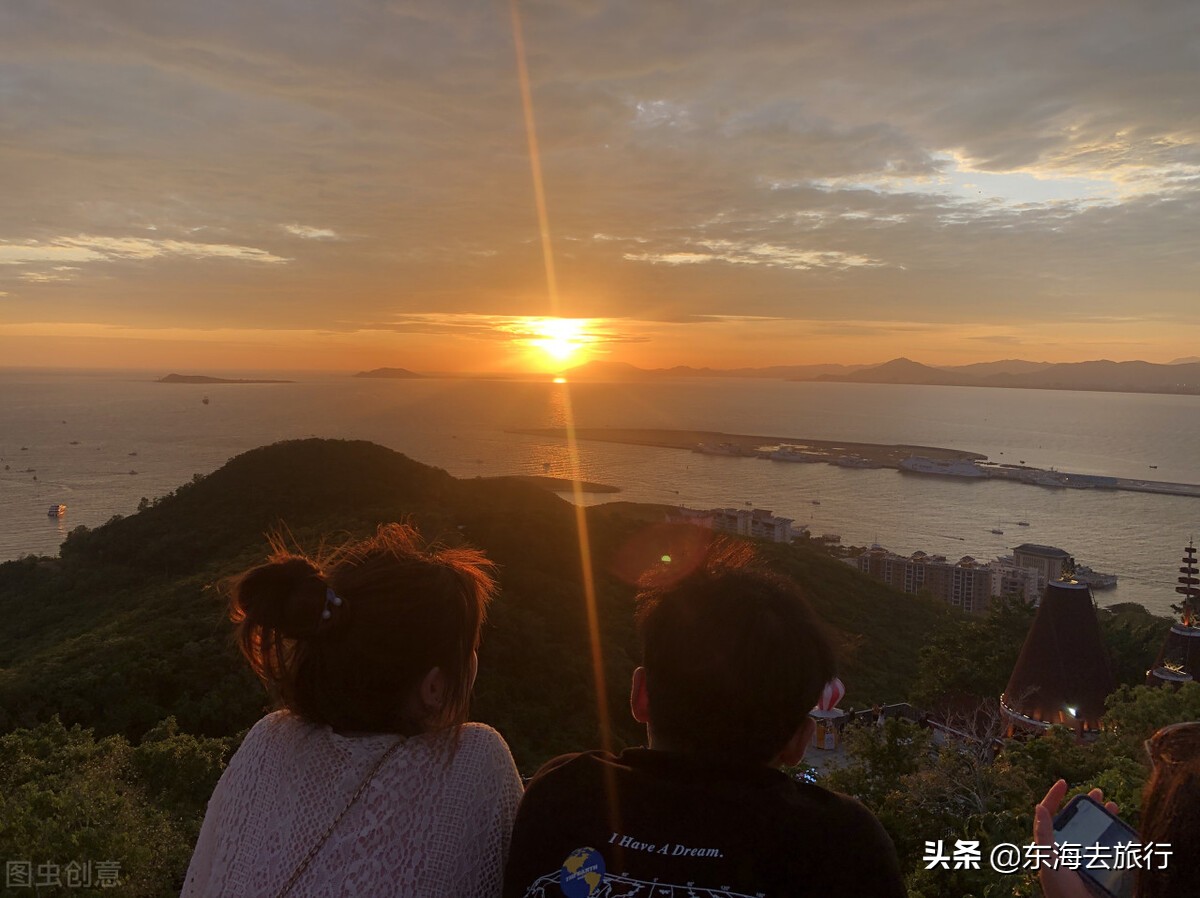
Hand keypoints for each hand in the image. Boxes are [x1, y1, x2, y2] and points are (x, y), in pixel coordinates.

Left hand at [1033, 779, 1119, 897]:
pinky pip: (1108, 848)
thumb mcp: (1048, 861)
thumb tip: (1039, 807)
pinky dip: (1114, 837)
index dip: (1055, 797)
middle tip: (1097, 792)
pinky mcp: (1100, 868)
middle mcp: (1067, 849)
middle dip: (1086, 805)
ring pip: (1094, 831)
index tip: (1064, 782)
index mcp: (1051, 845)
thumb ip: (1044, 836)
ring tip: (1113, 807)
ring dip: (1103, 818)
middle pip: (1076, 821)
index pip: (1050, 815)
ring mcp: (1084, 858)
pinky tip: (1122, 830)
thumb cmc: (1060, 890)